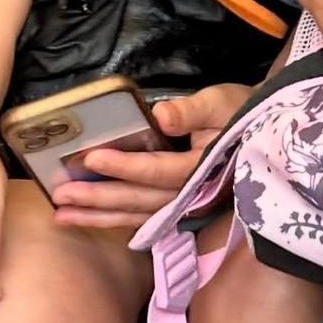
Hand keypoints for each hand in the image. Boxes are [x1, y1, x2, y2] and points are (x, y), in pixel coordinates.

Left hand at [51, 84, 252, 229]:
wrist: (261, 134)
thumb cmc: (237, 111)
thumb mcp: (218, 102)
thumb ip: (191, 110)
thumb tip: (162, 115)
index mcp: (202, 169)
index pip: (158, 170)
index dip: (125, 165)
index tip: (92, 157)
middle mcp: (191, 195)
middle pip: (140, 200)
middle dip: (99, 198)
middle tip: (61, 195)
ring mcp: (184, 206)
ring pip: (136, 216)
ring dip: (98, 216)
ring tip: (62, 215)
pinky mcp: (177, 207)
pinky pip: (141, 218)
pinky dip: (113, 220)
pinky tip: (87, 220)